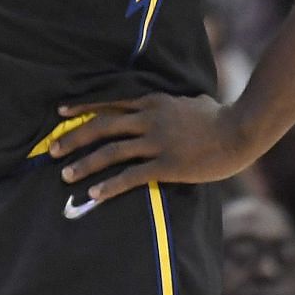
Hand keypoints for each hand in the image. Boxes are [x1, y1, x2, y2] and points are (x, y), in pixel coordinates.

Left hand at [48, 94, 250, 205]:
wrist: (241, 130)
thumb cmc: (220, 116)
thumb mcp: (188, 100)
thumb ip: (169, 102)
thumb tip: (161, 102)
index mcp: (152, 102)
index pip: (109, 103)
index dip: (83, 109)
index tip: (61, 114)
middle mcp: (149, 119)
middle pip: (102, 127)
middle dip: (74, 139)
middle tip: (53, 150)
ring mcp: (157, 142)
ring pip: (111, 152)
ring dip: (85, 164)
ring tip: (66, 175)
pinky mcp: (167, 165)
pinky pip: (131, 177)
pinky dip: (110, 186)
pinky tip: (94, 195)